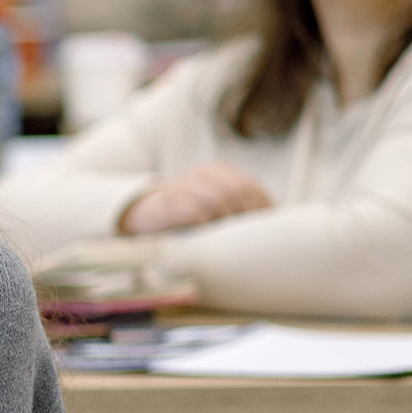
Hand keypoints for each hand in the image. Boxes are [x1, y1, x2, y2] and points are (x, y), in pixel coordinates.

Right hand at [118, 163, 274, 235]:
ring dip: (226, 223)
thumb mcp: (213, 208)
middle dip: (245, 217)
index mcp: (218, 171)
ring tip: (226, 241)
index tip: (262, 233)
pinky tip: (205, 238)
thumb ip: (237, 209)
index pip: (251, 188)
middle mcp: (202, 174)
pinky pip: (195, 210)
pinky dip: (205, 226)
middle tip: (245, 240)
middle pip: (238, 191)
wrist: (140, 216)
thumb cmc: (184, 219)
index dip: (261, 210)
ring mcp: (183, 185)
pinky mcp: (167, 201)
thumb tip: (272, 228)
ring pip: (219, 198)